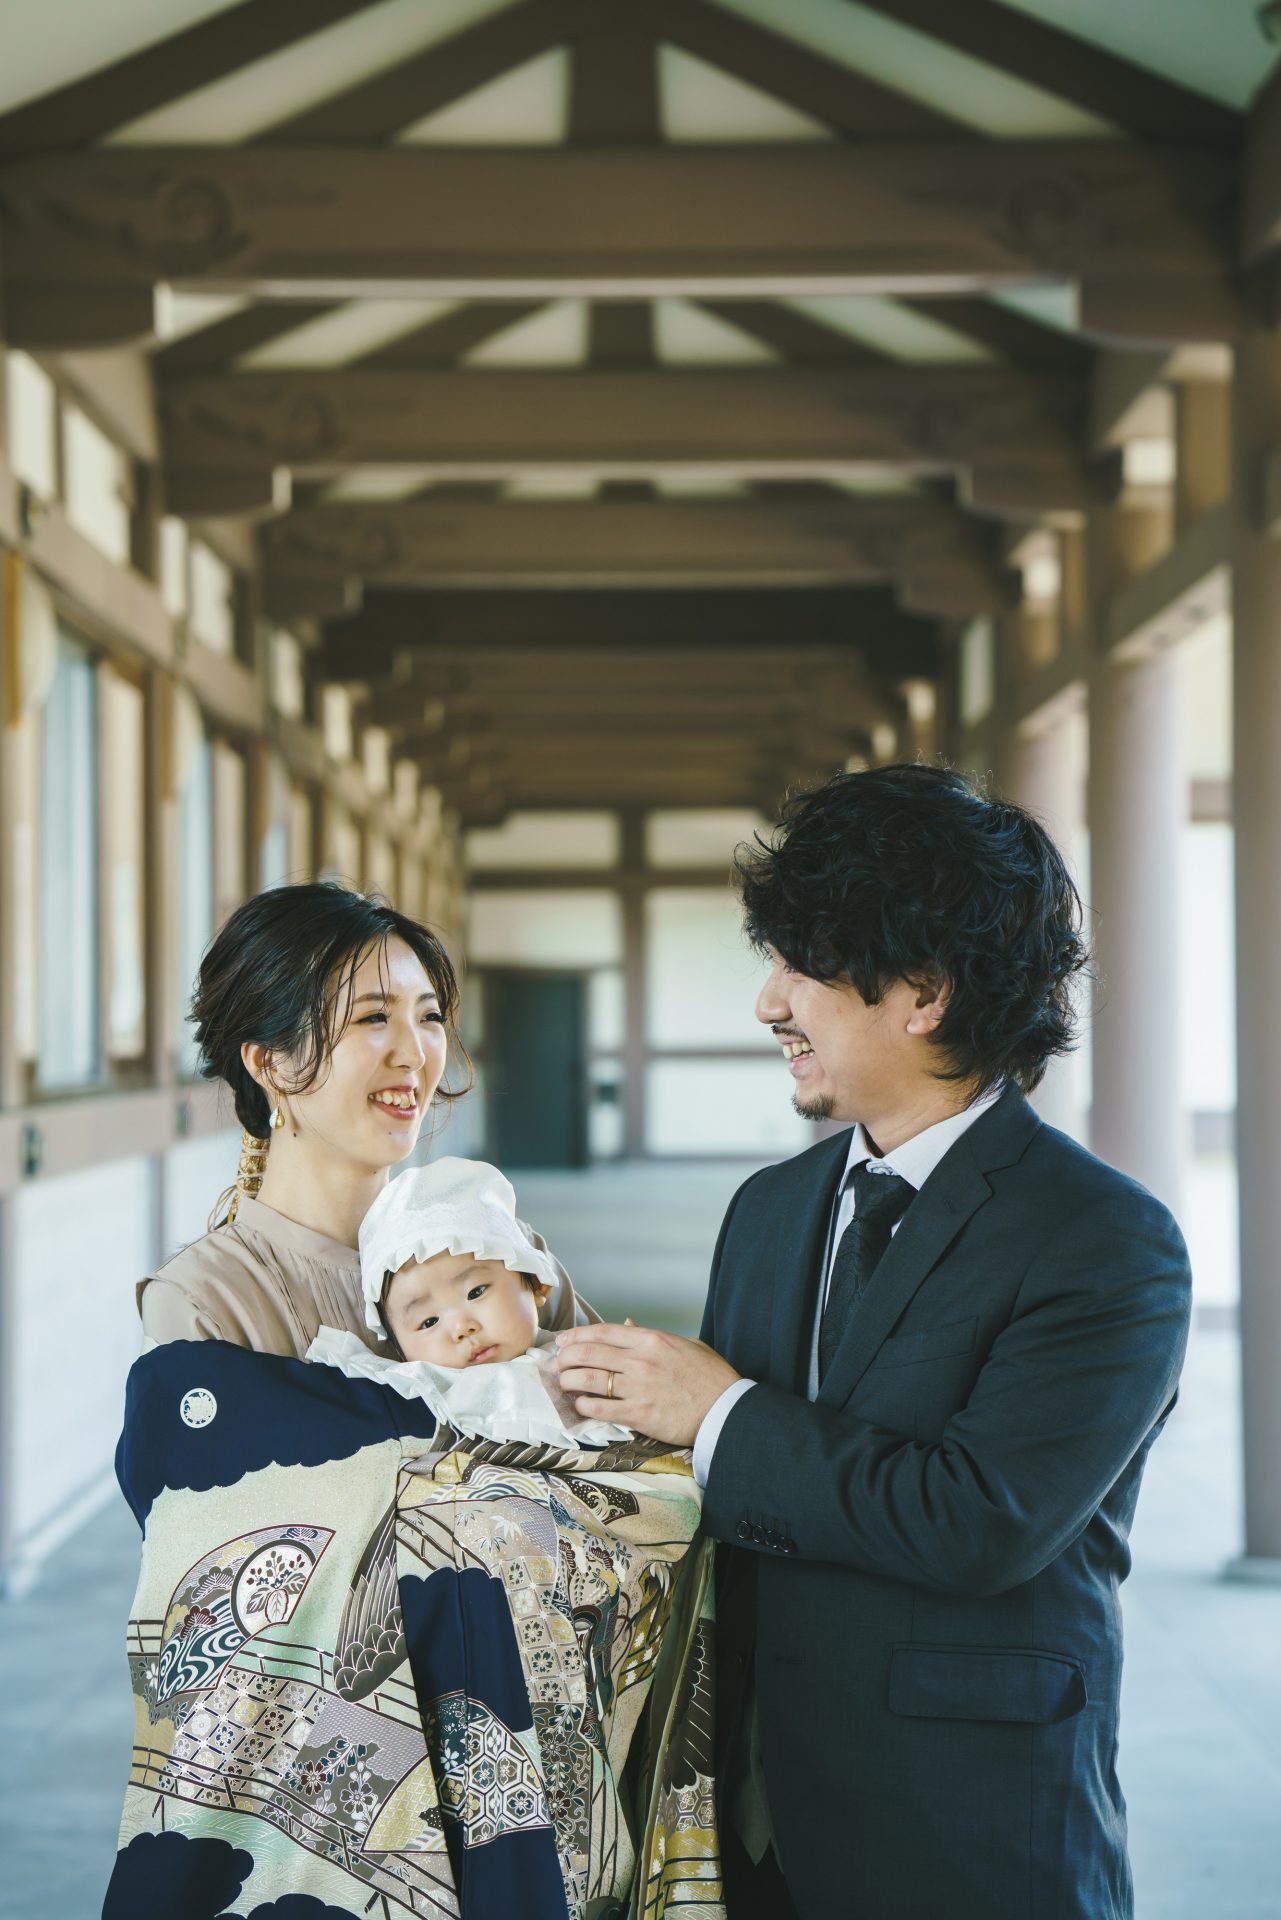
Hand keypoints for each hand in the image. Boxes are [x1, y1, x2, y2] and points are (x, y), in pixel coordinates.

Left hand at [555, 1318, 740, 1446]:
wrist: (726, 1410)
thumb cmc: (709, 1376)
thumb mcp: (684, 1345)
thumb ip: (652, 1335)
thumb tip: (628, 1323)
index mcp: (652, 1340)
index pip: (604, 1331)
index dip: (577, 1335)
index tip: (563, 1340)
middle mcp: (641, 1360)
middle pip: (589, 1353)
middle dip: (565, 1357)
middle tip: (555, 1363)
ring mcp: (638, 1388)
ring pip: (589, 1380)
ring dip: (568, 1380)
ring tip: (561, 1382)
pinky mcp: (639, 1415)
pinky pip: (601, 1409)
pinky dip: (584, 1405)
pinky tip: (579, 1404)